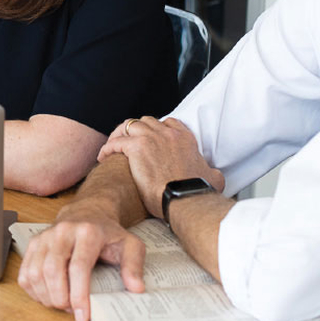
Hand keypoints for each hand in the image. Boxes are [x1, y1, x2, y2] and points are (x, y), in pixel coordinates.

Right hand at [18, 205, 145, 320]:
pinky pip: (25, 272)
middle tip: (71, 312)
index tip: (82, 316)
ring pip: (35, 272)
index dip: (79, 295)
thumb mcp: (130, 244)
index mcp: (88, 232)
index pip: (79, 266)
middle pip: (52, 270)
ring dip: (46, 296)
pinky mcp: (33, 243)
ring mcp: (45, 236)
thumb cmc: (108, 233)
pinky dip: (33, 290)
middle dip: (60, 298)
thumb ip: (134, 265)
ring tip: (61, 304)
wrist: (88, 211)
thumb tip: (136, 288)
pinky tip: (47, 295)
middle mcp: (63, 231)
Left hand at [99, 117, 223, 216]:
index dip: (155, 129)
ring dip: (119, 134)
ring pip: (129, 126)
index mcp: (184, 138)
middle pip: (145, 121)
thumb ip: (212, 173)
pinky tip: (103, 156)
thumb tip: (215, 176)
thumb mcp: (212, 179)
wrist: (185, 199)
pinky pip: (116, 142)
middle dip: (135, 130)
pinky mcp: (136, 148)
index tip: (148, 138)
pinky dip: (108, 148)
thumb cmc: (195, 192)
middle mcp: (168, 134)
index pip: (167, 122)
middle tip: (127, 142)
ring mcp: (151, 138)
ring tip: (112, 146)